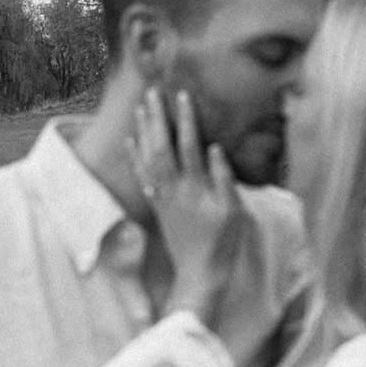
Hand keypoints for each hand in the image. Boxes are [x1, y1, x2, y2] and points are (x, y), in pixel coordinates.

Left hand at [129, 87, 243, 325]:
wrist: (199, 274)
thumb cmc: (223, 243)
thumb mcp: (234, 212)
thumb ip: (224, 179)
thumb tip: (214, 149)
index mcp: (196, 188)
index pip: (189, 145)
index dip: (185, 119)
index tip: (182, 95)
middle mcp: (174, 189)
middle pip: (161, 146)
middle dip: (157, 118)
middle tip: (153, 92)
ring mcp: (162, 197)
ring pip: (148, 158)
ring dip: (143, 132)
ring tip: (141, 108)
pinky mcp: (156, 206)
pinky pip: (142, 176)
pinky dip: (135, 157)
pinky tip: (131, 141)